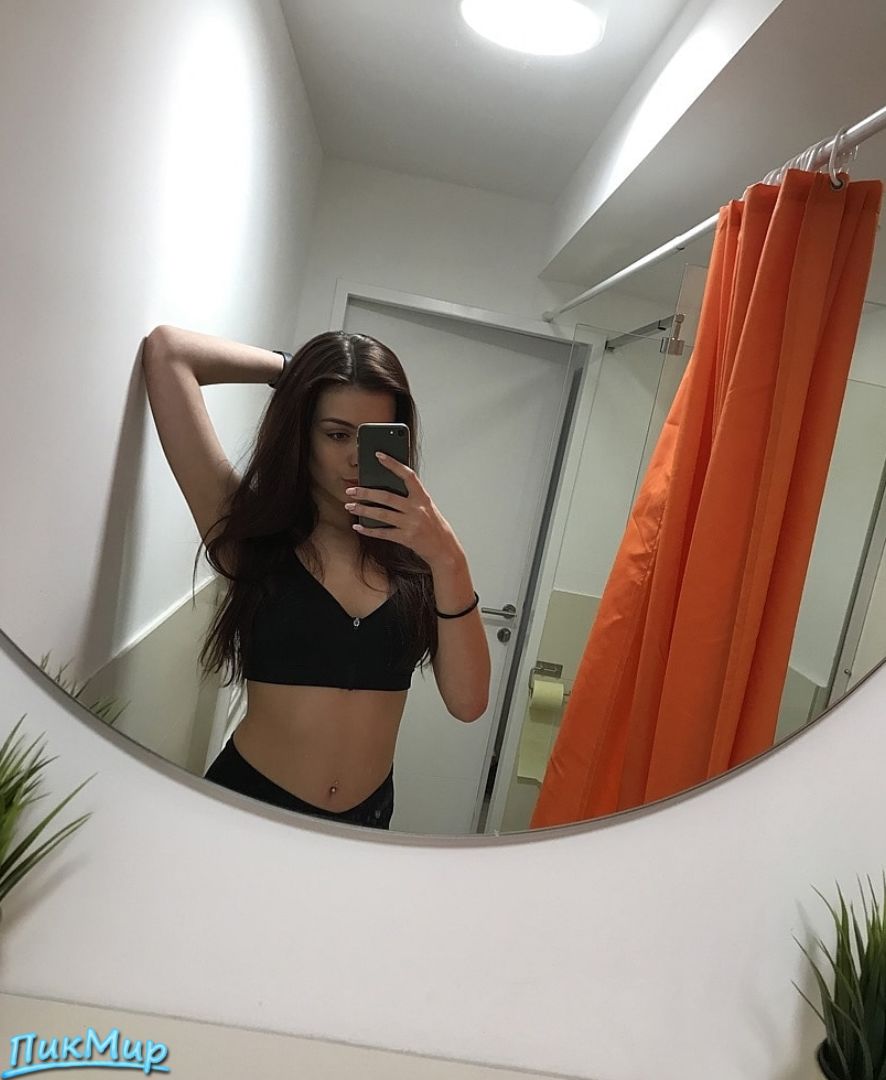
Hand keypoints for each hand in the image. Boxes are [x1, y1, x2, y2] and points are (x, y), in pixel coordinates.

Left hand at [344, 453, 460, 567]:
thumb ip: (411, 497)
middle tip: (351, 490)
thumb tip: (384, 489)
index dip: (393, 464)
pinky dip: (368, 530)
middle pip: (387, 497)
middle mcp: (416, 509)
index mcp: (423, 497)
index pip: (407, 475)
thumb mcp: (426, 507)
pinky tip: (358, 526)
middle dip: (366, 493)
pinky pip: (383, 533)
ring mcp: (411, 524)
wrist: (444, 549)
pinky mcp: (406, 538)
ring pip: (381, 514)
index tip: (379, 456)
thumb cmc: (434, 526)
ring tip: (350, 506)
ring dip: (363, 510)